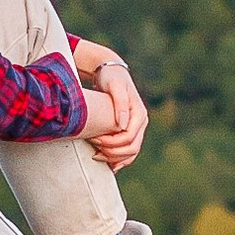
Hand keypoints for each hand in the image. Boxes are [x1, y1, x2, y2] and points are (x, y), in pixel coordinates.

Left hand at [73, 40, 148, 172]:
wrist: (111, 73)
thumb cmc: (111, 78)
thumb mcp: (115, 86)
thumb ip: (120, 104)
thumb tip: (122, 125)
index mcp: (139, 114)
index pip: (129, 137)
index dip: (111, 143)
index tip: (94, 139)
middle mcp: (141, 123)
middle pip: (132, 148)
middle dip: (112, 153)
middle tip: (94, 152)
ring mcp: (136, 128)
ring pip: (131, 153)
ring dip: (114, 159)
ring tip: (96, 157)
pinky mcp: (129, 131)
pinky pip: (127, 151)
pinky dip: (117, 158)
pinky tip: (105, 162)